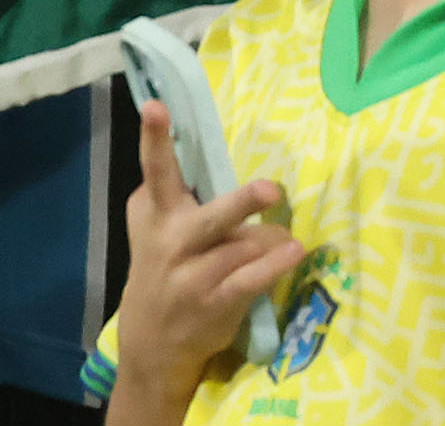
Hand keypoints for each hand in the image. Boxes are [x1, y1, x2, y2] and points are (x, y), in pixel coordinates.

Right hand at [108, 100, 296, 419]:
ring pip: (243, 248)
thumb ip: (166, 194)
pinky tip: (294, 252)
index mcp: (155, 214)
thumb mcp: (150, 227)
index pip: (155, 170)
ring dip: (272, 240)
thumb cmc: (158, 267)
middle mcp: (171, 242)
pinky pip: (251, 280)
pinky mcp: (216, 303)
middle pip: (210, 218)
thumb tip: (196, 154)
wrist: (152, 338)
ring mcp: (193, 275)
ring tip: (288, 237)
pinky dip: (275, 266)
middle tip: (270, 190)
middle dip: (240, 204)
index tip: (156, 106)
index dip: (154, 137)